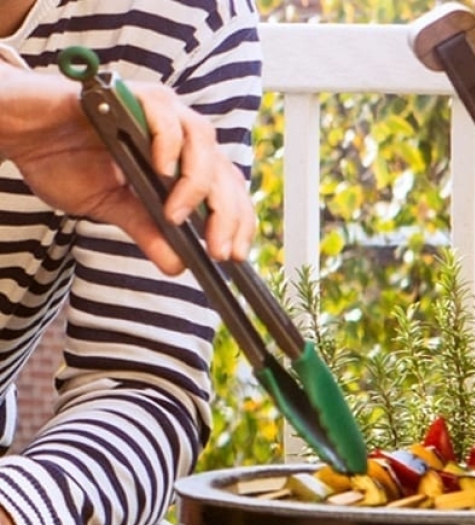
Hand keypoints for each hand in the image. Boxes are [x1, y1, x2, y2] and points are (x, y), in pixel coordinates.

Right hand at [0, 65, 254, 273]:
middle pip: (223, 169)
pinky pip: (162, 111)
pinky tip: (161, 169)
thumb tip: (177, 266)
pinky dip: (167, 141)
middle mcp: (177, 133)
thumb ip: (147, 231)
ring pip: (202, 140)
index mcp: (180, 161)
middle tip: (217, 248)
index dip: (238, 221)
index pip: (226, 190)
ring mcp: (156, 110)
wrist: (19, 133)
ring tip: (177, 215)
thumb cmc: (63, 161)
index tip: (236, 254)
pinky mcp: (128, 93)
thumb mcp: (112, 208)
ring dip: (196, 183)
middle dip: (227, 214)